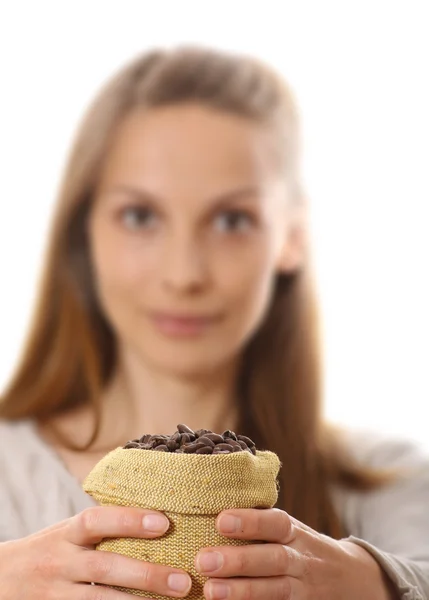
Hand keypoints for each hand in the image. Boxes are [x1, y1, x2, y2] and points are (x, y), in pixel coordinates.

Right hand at [0, 506, 191, 598]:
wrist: (2, 580)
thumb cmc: (50, 550)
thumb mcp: (67, 532)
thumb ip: (100, 527)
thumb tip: (156, 516)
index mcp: (65, 533)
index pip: (96, 521)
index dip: (129, 520)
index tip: (164, 522)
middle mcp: (60, 562)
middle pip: (104, 567)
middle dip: (146, 574)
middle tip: (183, 580)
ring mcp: (56, 594)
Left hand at [195, 508, 395, 599]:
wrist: (351, 579)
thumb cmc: (301, 547)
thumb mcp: (289, 530)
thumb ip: (261, 522)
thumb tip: (212, 504)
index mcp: (295, 533)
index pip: (276, 523)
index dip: (250, 522)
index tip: (220, 520)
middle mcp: (302, 560)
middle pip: (274, 559)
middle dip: (239, 561)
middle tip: (203, 560)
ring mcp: (304, 589)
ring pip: (276, 591)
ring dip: (242, 591)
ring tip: (210, 591)